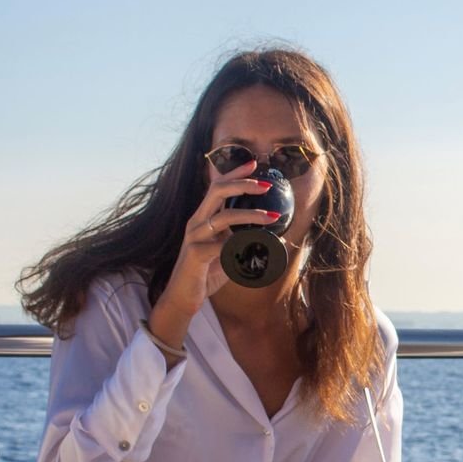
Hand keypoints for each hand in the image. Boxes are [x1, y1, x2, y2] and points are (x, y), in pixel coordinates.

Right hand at [158, 158, 281, 320]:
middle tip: (266, 184)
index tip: (254, 163)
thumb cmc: (207, 274)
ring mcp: (195, 237)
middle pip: (217, 191)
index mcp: (203, 219)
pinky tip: (253, 251)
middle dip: (243, 183)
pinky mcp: (195, 254)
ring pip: (224, 217)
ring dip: (251, 215)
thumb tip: (278, 240)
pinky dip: (241, 246)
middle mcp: (197, 223)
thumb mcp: (230, 256)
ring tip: (272, 217)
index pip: (217, 188)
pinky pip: (222, 245)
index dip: (235, 174)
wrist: (184, 299)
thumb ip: (248, 245)